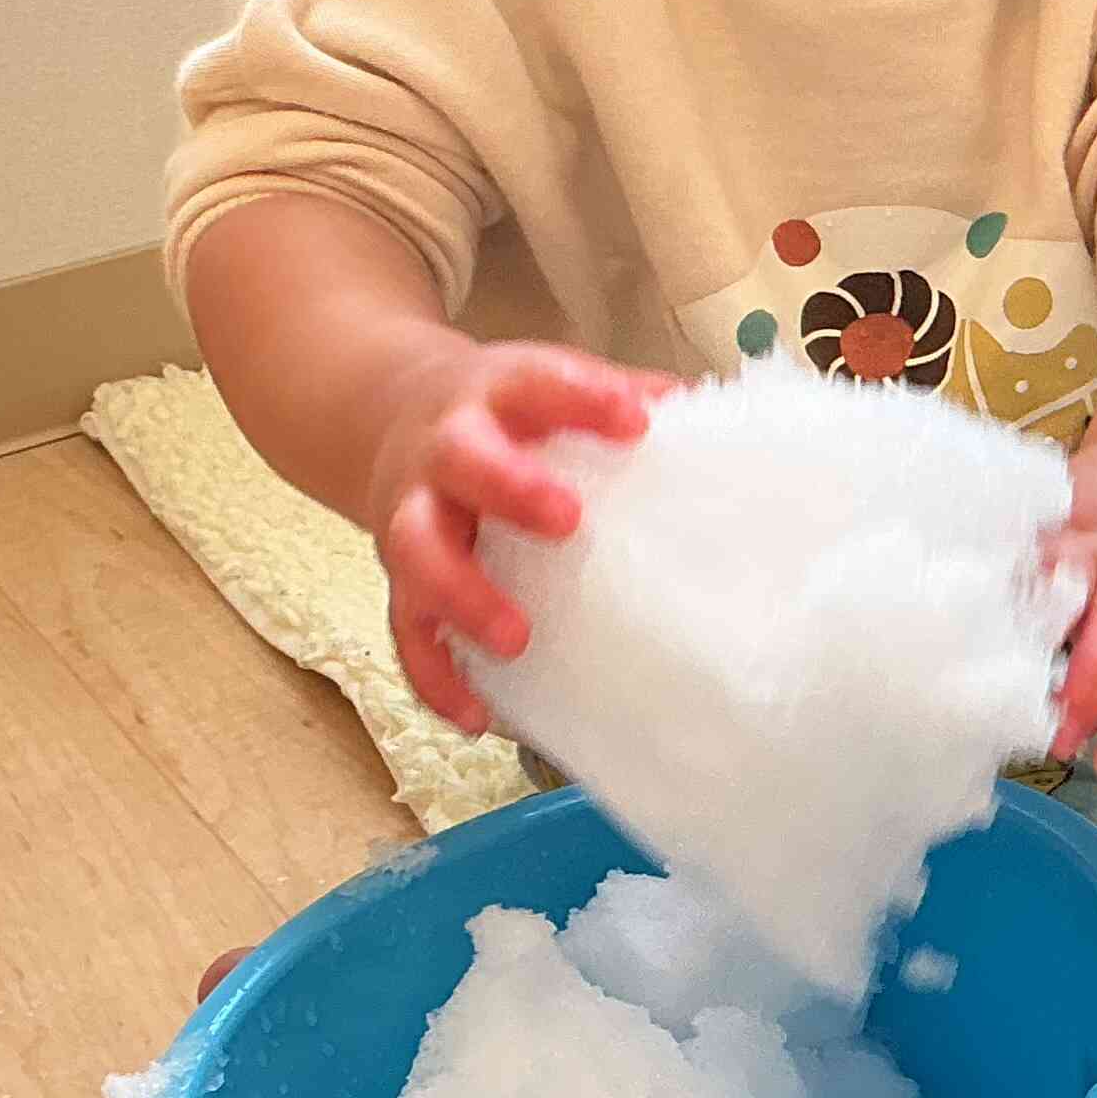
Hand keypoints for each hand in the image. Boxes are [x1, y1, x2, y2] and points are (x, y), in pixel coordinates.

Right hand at [361, 342, 675, 733]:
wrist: (394, 414)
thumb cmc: (502, 413)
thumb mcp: (550, 382)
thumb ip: (618, 396)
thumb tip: (702, 407)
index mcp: (497, 395)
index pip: (538, 384)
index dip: (585, 399)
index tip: (636, 421)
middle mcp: (444, 449)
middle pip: (462, 460)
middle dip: (510, 488)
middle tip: (568, 522)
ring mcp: (413, 512)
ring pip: (416, 551)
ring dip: (463, 597)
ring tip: (516, 640)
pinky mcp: (399, 574)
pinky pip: (405, 629)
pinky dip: (436, 676)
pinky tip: (478, 715)